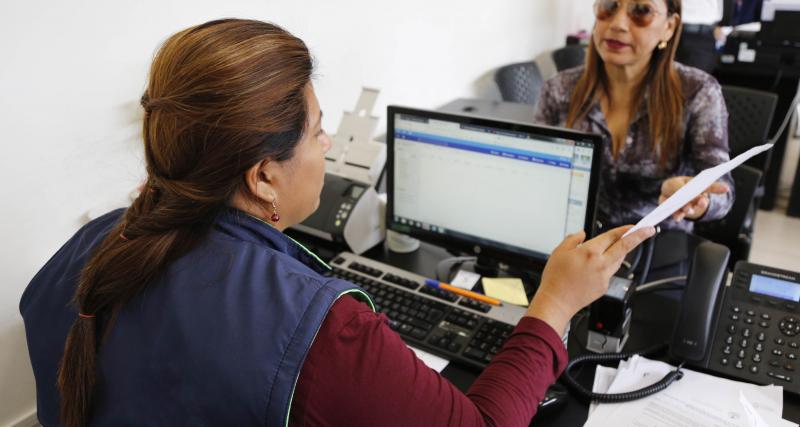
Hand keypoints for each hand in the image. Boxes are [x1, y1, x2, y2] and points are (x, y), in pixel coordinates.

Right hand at [526, 225, 655, 334]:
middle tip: (649, 230)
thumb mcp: (559, 252)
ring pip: (618, 260)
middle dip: (639, 237)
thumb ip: (572, 239)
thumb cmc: (556, 278)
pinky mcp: (604, 286)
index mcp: (589, 252)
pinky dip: (607, 266)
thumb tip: (581, 234)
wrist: (557, 301)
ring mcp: (604, 276)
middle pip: (624, 247)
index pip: (612, 237)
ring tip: (617, 246)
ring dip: (621, 252)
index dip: (624, 230)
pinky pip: (610, 272)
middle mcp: (600, 263)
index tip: (634, 226)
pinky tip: (597, 266)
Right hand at [659, 176, 728, 220]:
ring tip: (690, 211)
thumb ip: (712, 187)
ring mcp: (667, 204)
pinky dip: (677, 215)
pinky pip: (672, 214)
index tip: (695, 196)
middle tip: (693, 206)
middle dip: (685, 202)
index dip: (684, 191)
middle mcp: (666, 193)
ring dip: (683, 209)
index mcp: (672, 183)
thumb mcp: (700, 185)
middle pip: (675, 197)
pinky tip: (678, 219)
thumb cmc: (690, 188)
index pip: (676, 186)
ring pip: (673, 207)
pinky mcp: (669, 212)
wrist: (682, 193)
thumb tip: (726, 188)